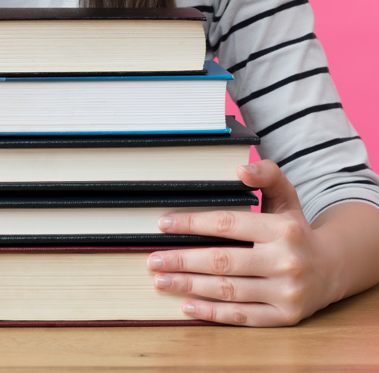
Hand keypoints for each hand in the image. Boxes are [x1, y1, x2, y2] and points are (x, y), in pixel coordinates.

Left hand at [147, 160, 341, 326]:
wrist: (333, 268)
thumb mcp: (287, 198)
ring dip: (189, 286)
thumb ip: (267, 176)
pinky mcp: (285, 316)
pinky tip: (186, 305)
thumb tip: (241, 170)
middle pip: (222, 261)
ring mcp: (287, 292)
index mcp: (282, 230)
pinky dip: (212, 312)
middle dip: (182, 261)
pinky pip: (242, 316)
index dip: (192, 223)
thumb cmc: (296, 231)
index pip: (227, 224)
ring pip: (228, 290)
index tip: (164, 224)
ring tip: (161, 280)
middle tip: (153, 260)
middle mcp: (286, 262)